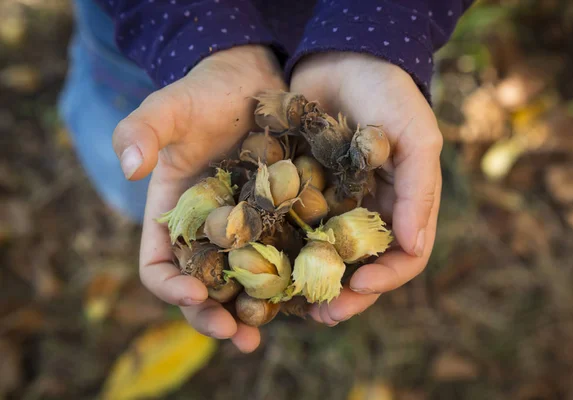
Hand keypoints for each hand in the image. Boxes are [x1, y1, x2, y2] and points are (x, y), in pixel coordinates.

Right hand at [112, 45, 285, 351]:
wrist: (252, 82)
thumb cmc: (205, 94)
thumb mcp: (170, 107)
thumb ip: (143, 130)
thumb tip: (129, 166)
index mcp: (174, 217)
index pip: (159, 266)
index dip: (171, 288)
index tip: (194, 294)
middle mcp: (209, 233)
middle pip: (203, 289)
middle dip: (215, 316)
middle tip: (239, 337)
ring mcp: (247, 232)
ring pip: (245, 284)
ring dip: (255, 313)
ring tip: (269, 333)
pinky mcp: (281, 223)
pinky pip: (283, 260)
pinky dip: (290, 283)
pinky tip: (308, 297)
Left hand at [290, 52, 442, 325]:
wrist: (341, 56)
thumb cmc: (387, 93)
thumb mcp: (415, 135)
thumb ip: (418, 189)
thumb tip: (413, 247)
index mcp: (402, 205)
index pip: (404, 256)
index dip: (387, 277)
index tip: (362, 284)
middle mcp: (368, 212)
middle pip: (362, 268)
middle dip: (346, 295)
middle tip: (323, 315)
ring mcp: (334, 205)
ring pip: (325, 258)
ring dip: (312, 284)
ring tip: (292, 305)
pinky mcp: (300, 193)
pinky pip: (293, 229)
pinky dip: (283, 251)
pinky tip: (266, 266)